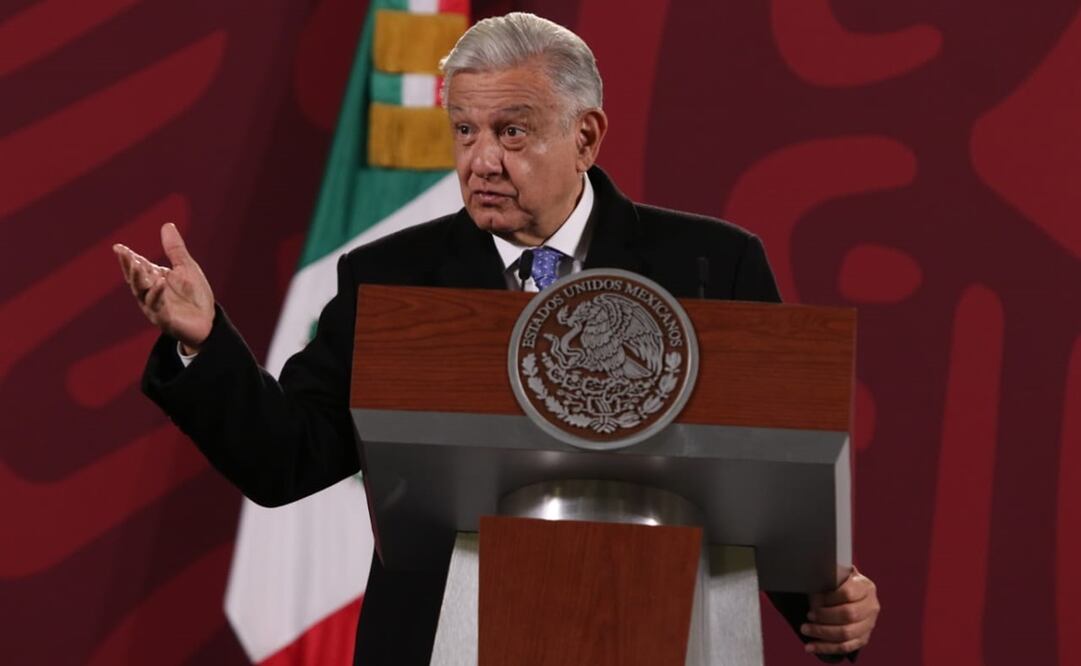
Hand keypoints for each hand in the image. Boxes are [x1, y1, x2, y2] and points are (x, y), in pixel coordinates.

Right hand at [113, 223, 213, 352]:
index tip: (119, 247)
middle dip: (129, 266)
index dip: (128, 257)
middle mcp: (150, 292)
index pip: (138, 266)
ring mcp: (155, 306)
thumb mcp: (186, 268)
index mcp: (154, 279)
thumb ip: (175, 249)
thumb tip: (167, 225)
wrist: (208, 321)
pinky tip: (159, 283)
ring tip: (137, 265)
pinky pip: (157, 306)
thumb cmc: (195, 295)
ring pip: (142, 292)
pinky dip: (157, 294)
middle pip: (135, 278)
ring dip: (138, 278)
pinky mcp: (164, 318)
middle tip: (124, 253)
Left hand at [800, 567, 879, 655]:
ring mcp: (870, 624)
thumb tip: (814, 596)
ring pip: (846, 633)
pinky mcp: (864, 638)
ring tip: (805, 630)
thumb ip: (827, 582)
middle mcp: (871, 606)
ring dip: (822, 633)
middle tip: (808, 616)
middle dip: (824, 617)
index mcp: (865, 587)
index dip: (828, 598)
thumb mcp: (835, 578)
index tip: (813, 600)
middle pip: (848, 615)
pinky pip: (845, 647)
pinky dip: (826, 648)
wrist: (852, 595)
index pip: (847, 593)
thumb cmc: (838, 585)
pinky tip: (811, 646)